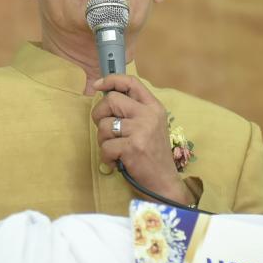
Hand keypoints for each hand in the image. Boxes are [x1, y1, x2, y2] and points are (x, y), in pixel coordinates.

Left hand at [91, 74, 187, 204]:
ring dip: (103, 140)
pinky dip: (106, 157)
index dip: (111, 80)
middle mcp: (149, 115)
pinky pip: (105, 146)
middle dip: (100, 114)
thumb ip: (135, 111)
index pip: (131, 82)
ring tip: (114, 149)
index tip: (98, 85)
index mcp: (154, 107)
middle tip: (105, 130)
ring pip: (105, 125)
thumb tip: (107, 97)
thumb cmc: (153, 154)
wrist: (164, 182)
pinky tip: (116, 161)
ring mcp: (141, 130)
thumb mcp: (151, 126)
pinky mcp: (132, 147)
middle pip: (112, 100)